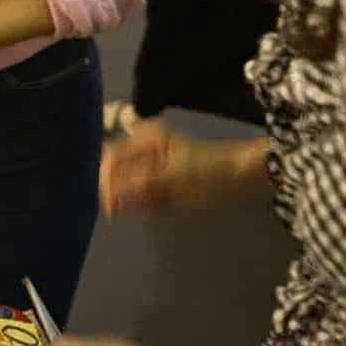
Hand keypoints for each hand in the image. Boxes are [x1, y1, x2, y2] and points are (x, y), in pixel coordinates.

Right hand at [101, 121, 261, 215]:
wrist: (240, 174)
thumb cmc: (208, 171)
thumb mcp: (171, 178)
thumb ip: (138, 186)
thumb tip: (109, 198)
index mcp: (144, 137)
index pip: (110, 158)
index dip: (105, 181)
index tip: (110, 206)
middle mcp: (144, 146)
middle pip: (117, 171)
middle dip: (121, 192)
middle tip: (134, 208)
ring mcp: (152, 162)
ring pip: (128, 185)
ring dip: (135, 199)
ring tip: (154, 203)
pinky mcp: (160, 179)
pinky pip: (142, 194)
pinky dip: (147, 202)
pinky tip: (160, 204)